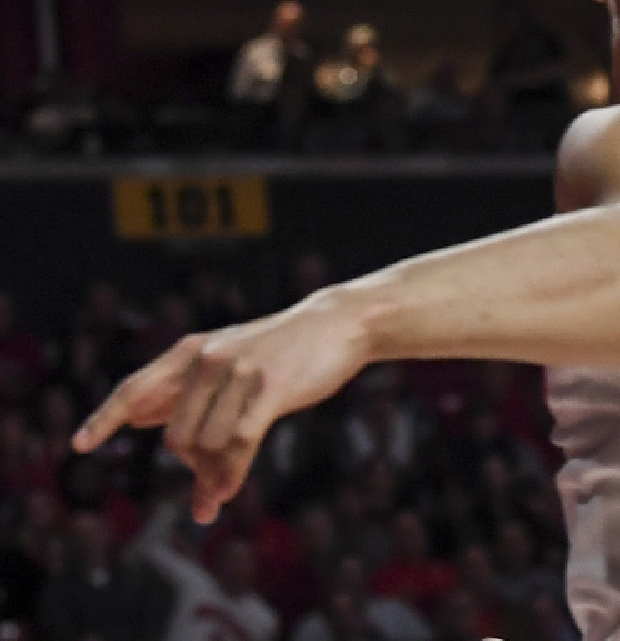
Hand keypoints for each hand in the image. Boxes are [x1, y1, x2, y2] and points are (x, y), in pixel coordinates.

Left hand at [74, 293, 370, 521]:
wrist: (339, 323)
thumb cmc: (283, 347)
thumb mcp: (228, 358)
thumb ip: (184, 387)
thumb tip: (139, 418)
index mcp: (191, 351)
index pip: (135, 388)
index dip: (106, 418)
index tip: (79, 445)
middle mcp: (207, 359)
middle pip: (177, 436)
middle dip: (192, 466)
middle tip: (208, 480)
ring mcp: (238, 372)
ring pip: (207, 445)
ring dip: (213, 476)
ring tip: (223, 486)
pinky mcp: (269, 387)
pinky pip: (237, 446)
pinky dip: (228, 476)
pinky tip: (223, 495)